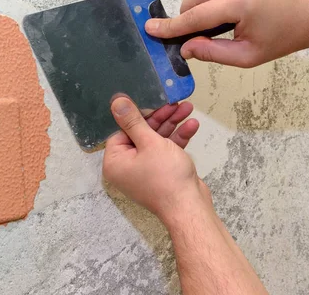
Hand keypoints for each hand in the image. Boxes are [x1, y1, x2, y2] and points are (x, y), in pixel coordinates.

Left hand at [102, 96, 207, 220]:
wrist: (189, 207)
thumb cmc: (166, 177)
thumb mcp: (149, 142)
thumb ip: (133, 121)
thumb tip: (116, 102)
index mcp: (116, 162)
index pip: (122, 131)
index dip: (138, 116)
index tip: (152, 102)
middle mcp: (127, 167)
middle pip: (141, 134)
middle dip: (161, 118)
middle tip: (175, 103)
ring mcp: (145, 170)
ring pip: (157, 140)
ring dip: (173, 125)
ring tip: (188, 108)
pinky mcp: (162, 172)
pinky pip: (166, 151)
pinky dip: (178, 139)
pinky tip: (192, 126)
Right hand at [145, 0, 308, 66]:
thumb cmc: (287, 35)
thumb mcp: (248, 55)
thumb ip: (212, 52)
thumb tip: (185, 47)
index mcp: (242, 3)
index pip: (195, 16)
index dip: (171, 26)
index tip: (150, 28)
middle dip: (188, 13)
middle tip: (194, 30)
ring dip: (205, 1)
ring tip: (222, 17)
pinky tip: (236, 2)